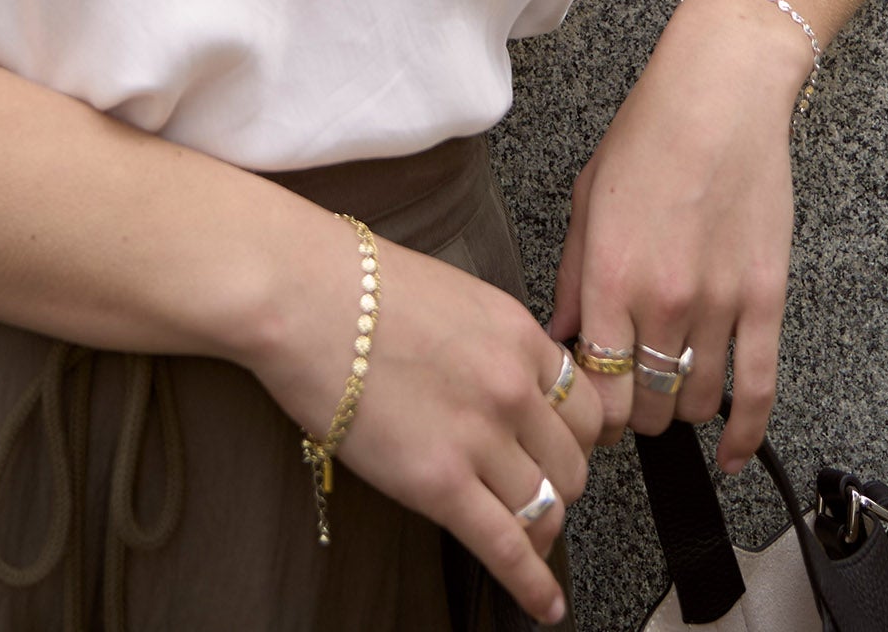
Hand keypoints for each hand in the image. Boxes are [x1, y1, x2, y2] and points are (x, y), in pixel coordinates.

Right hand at [252, 218, 604, 624]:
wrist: (302, 296)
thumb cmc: (358, 287)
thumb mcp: (455, 297)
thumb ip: (494, 343)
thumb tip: (506, 381)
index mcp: (518, 335)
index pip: (585, 407)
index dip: (577, 440)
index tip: (565, 455)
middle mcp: (513, 386)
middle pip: (573, 463)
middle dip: (559, 486)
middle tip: (536, 494)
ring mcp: (479, 437)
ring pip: (546, 509)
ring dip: (541, 532)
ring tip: (528, 544)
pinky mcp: (438, 483)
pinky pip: (506, 547)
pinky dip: (532, 585)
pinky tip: (544, 606)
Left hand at [549, 0, 806, 471]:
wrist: (722, 91)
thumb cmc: (650, 132)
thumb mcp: (588, 198)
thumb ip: (574, 278)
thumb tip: (562, 339)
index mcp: (611, 275)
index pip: (595, 386)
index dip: (590, 412)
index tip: (590, 411)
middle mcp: (663, 299)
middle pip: (646, 405)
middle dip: (634, 413)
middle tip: (631, 399)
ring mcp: (719, 302)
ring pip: (698, 401)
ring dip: (682, 409)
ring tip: (673, 392)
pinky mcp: (766, 297)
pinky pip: (759, 387)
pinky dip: (746, 434)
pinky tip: (733, 454)